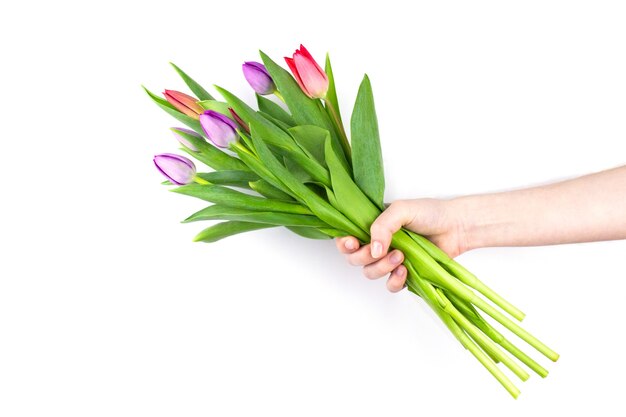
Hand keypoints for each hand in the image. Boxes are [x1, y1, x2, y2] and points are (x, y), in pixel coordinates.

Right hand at [335, 198, 467, 291]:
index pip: (347, 239)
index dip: (344, 244)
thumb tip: (372, 249)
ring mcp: (390, 260)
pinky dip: (394, 281)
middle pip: (354, 259)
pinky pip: (390, 286)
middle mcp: (378, 244)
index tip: (354, 243)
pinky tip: (404, 271)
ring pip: (370, 273)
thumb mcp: (401, 209)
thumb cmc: (430, 213)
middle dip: (364, 257)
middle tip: (383, 250)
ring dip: (381, 268)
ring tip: (400, 256)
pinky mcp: (405, 274)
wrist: (456, 227)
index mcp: (372, 226)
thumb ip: (382, 225)